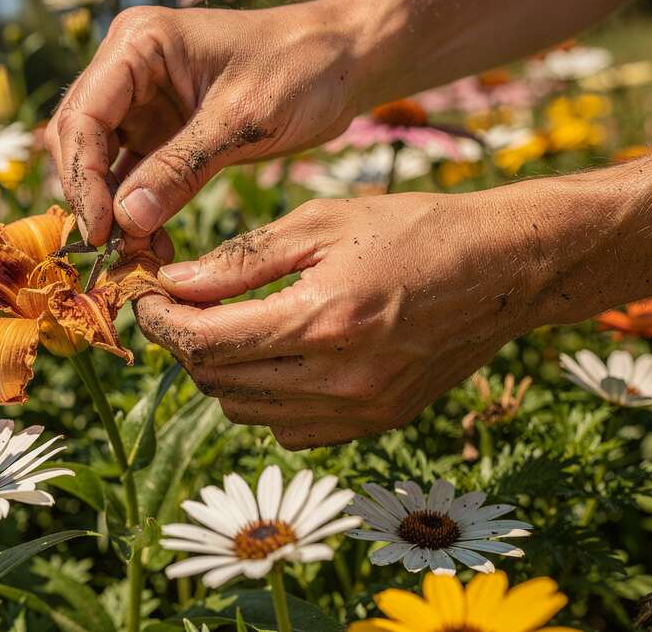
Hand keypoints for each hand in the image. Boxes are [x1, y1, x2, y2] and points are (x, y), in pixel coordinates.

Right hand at [45, 2, 363, 246]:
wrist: (347, 60)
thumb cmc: (302, 68)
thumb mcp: (243, 120)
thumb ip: (181, 168)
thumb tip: (124, 222)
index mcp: (139, 43)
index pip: (84, 114)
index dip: (83, 176)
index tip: (101, 230)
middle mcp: (128, 66)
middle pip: (78, 138)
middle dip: (89, 195)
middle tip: (108, 250)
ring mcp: (141, 99)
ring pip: (99, 161)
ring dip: (110, 208)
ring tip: (133, 256)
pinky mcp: (159, 130)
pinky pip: (131, 175)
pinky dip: (136, 210)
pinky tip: (150, 246)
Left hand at [133, 188, 554, 448]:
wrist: (504, 268)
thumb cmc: (412, 228)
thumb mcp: (320, 223)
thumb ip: (240, 260)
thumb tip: (172, 285)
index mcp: (320, 320)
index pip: (203, 343)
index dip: (159, 322)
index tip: (146, 297)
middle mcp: (338, 379)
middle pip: (216, 382)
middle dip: (184, 343)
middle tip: (182, 303)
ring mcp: (358, 410)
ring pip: (245, 412)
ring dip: (220, 372)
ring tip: (230, 325)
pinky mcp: (375, 424)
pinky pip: (288, 429)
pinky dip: (264, 400)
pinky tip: (278, 357)